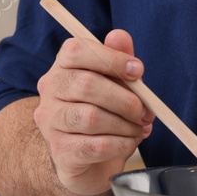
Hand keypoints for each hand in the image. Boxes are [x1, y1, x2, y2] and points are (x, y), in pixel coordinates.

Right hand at [34, 29, 153, 194]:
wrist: (89, 159)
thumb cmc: (105, 110)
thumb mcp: (117, 82)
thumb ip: (119, 58)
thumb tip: (120, 36)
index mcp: (63, 66)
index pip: (76, 50)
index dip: (111, 58)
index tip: (138, 71)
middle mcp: (50, 90)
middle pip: (86, 85)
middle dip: (126, 99)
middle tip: (146, 112)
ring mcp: (51, 122)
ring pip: (91, 117)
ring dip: (125, 124)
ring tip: (139, 128)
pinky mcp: (61, 151)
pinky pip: (97, 146)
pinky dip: (122, 144)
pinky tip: (129, 142)